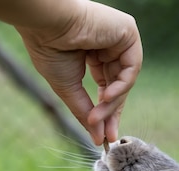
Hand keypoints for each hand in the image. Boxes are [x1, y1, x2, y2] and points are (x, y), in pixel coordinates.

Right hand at [16, 1, 142, 144]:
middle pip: (118, 87)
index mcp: (92, 54)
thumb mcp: (68, 88)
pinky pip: (131, 68)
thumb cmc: (50, 50)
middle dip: (112, 113)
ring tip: (97, 119)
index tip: (101, 137)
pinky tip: (106, 98)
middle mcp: (108, 46)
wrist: (47, 25)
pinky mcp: (128, 32)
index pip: (106, 87)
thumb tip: (96, 138)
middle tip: (105, 136)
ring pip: (124, 81)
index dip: (105, 113)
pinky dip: (121, 87)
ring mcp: (119, 39)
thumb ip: (85, 112)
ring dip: (112, 104)